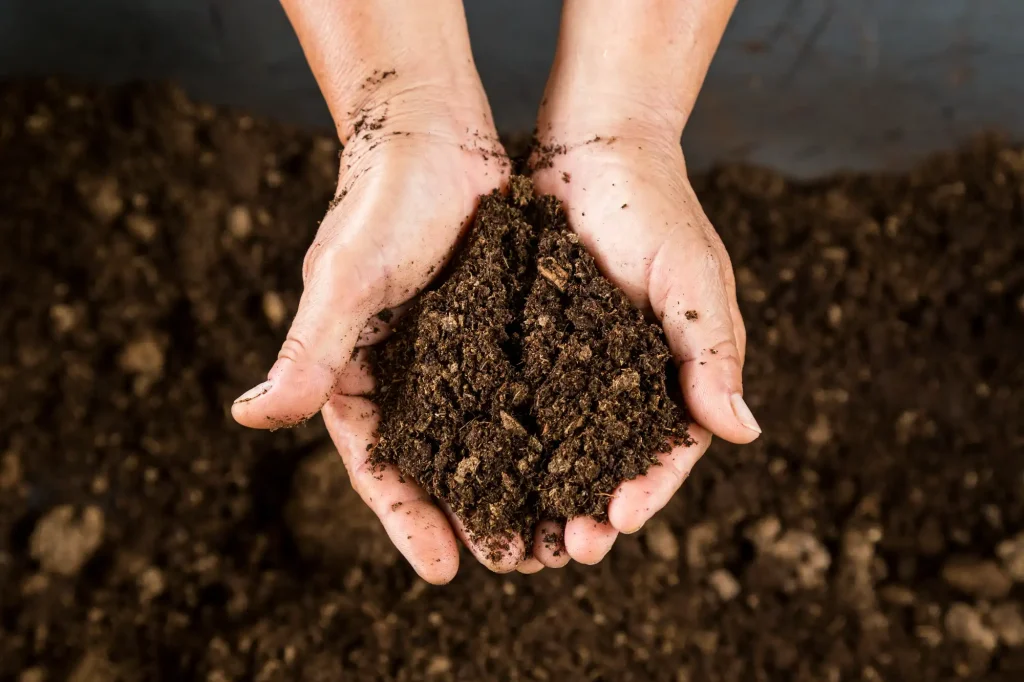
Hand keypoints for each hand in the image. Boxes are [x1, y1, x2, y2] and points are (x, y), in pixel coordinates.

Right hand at [231, 81, 517, 582]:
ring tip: (552, 533)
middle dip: (470, 517)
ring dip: (515, 485)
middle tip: (513, 564)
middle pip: (437, 465)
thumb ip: (308, 351)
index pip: (378, 465)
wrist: (432, 132)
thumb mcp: (346, 280)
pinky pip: (521, 391)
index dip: (407, 519)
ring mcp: (455, 356)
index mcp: (356, 375)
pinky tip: (577, 460)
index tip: (443, 571)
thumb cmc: (379, 202)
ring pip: (485, 437)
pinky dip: (544, 429)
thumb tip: (249, 417)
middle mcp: (406, 376)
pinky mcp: (497, 331)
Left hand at [526, 128, 759, 567]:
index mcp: (673, 372)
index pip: (668, 449)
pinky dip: (505, 442)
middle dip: (591, 509)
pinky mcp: (528, 346)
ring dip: (544, 493)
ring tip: (523, 534)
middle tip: (565, 549)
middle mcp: (622, 380)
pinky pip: (516, 402)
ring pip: (560, 447)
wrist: (591, 149)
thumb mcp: (691, 278)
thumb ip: (711, 352)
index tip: (618, 522)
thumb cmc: (654, 208)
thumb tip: (743, 432)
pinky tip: (480, 474)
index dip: (646, 490)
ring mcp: (572, 367)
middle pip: (610, 463)